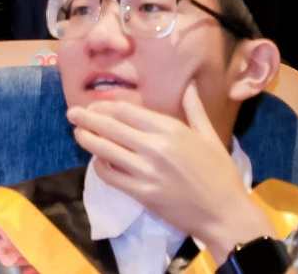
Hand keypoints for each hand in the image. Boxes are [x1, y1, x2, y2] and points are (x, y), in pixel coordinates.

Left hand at [66, 83, 277, 263]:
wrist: (225, 214)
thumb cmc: (220, 173)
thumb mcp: (210, 136)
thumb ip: (194, 109)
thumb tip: (188, 84)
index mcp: (171, 129)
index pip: (127, 111)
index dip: (105, 106)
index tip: (94, 104)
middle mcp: (155, 147)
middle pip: (111, 127)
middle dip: (87, 118)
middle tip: (72, 113)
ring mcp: (146, 171)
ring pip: (105, 150)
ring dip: (87, 140)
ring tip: (78, 133)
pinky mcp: (142, 194)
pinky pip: (111, 177)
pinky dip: (100, 167)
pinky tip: (97, 161)